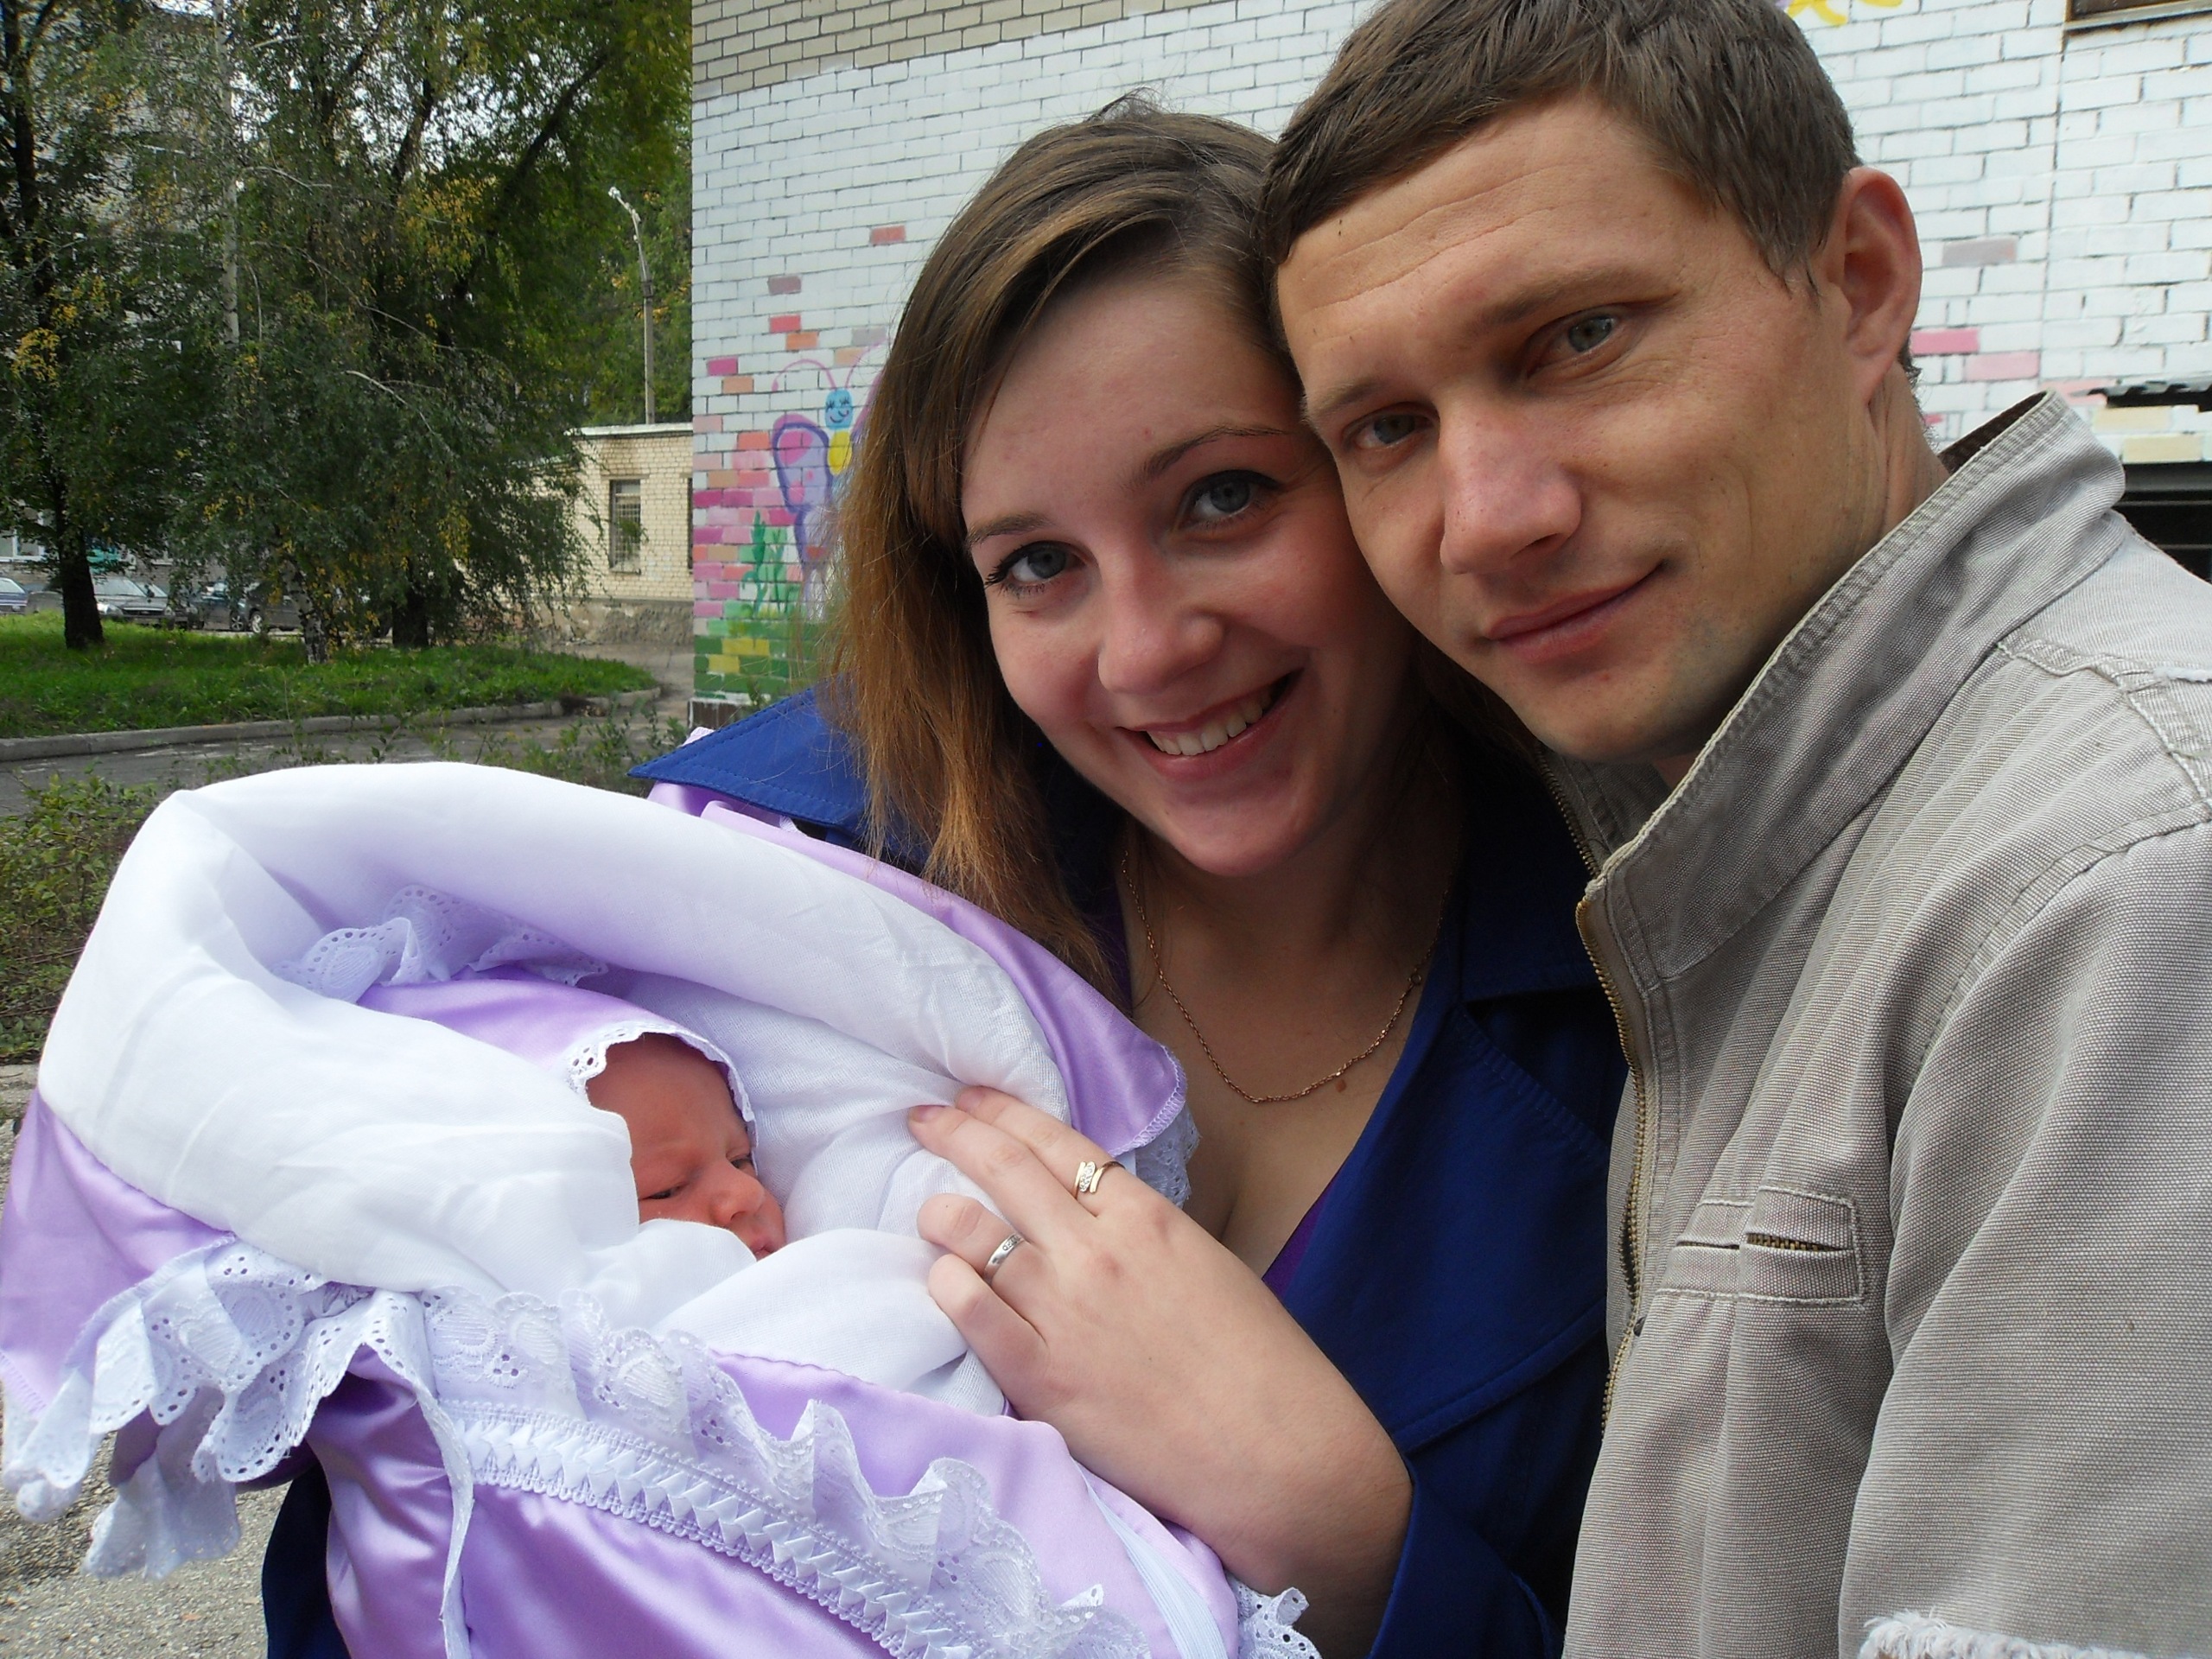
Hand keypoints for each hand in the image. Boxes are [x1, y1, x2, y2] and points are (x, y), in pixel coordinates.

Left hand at [910, 1087, 1409, 1654]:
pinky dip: (946, 1285)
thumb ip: (1144, 1235)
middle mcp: (1097, 1251)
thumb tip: (1094, 1220)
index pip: (1057, 1143)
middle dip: (955, 1133)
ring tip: (929, 1212)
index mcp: (1146, 1217)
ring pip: (974, 1233)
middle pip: (1006, 1170)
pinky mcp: (1042, 1377)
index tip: (970, 1097)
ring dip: (941, 1213)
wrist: (1278, 1452)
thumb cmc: (1260, 1365)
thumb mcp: (1207, 1266)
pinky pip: (971, 1312)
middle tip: (922, 1118)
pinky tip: (941, 1279)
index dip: (1003, 1112)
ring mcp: (1065, 1311)